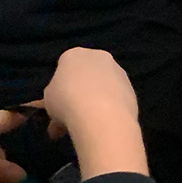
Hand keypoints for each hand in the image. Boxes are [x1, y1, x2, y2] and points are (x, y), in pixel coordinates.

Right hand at [42, 47, 148, 181]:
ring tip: (87, 127)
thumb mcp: (49, 104)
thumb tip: (57, 122)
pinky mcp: (132, 89)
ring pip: (103, 88)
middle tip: (71, 118)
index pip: (64, 67)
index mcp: (73, 55)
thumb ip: (53, 104)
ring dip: (95, 104)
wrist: (101, 114)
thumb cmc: (66, 101)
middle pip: (86, 76)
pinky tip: (103, 125)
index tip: (57, 106)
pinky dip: (109, 110)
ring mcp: (118, 72)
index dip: (60, 88)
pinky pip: (116, 99)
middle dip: (78, 95)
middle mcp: (98, 57)